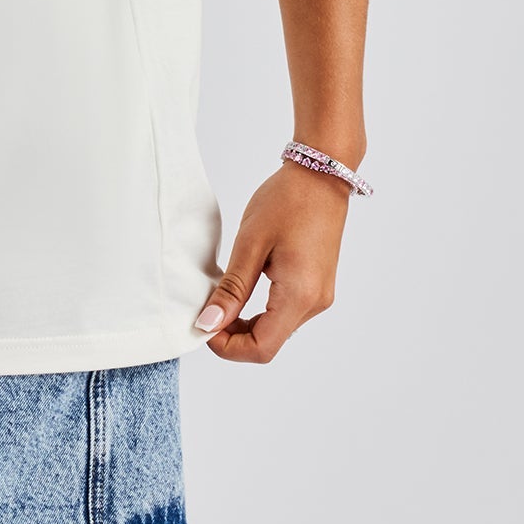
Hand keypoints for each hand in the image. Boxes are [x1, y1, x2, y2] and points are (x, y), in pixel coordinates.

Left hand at [194, 162, 350, 362]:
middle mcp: (315, 303)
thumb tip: (208, 324)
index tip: (202, 326)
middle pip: (269, 343)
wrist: (321, 175)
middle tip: (206, 312)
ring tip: (220, 299)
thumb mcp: (250, 243)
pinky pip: (285, 314)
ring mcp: (319, 296)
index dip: (227, 348)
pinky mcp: (317, 287)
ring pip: (276, 331)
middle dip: (233, 337)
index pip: (261, 348)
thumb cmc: (286, 201)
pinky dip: (259, 313)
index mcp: (300, 295)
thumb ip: (231, 289)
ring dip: (245, 325)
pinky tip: (241, 294)